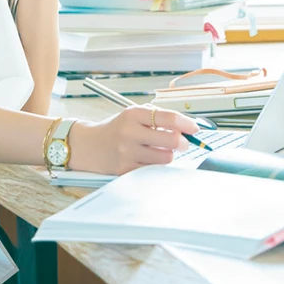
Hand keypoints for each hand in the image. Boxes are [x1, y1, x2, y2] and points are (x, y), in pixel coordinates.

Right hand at [67, 105, 199, 175]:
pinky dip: (155, 165)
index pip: (169, 117)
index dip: (187, 123)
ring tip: (160, 151)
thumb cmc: (117, 129)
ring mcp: (127, 152)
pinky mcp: (125, 169)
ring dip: (168, 155)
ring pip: (165, 158)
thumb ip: (158, 118)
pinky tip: (148, 160)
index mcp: (133, 114)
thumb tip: (188, 129)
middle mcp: (130, 132)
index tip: (195, 129)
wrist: (88, 145)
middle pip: (172, 140)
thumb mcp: (133, 116)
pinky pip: (153, 169)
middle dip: (182, 142)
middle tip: (182, 143)